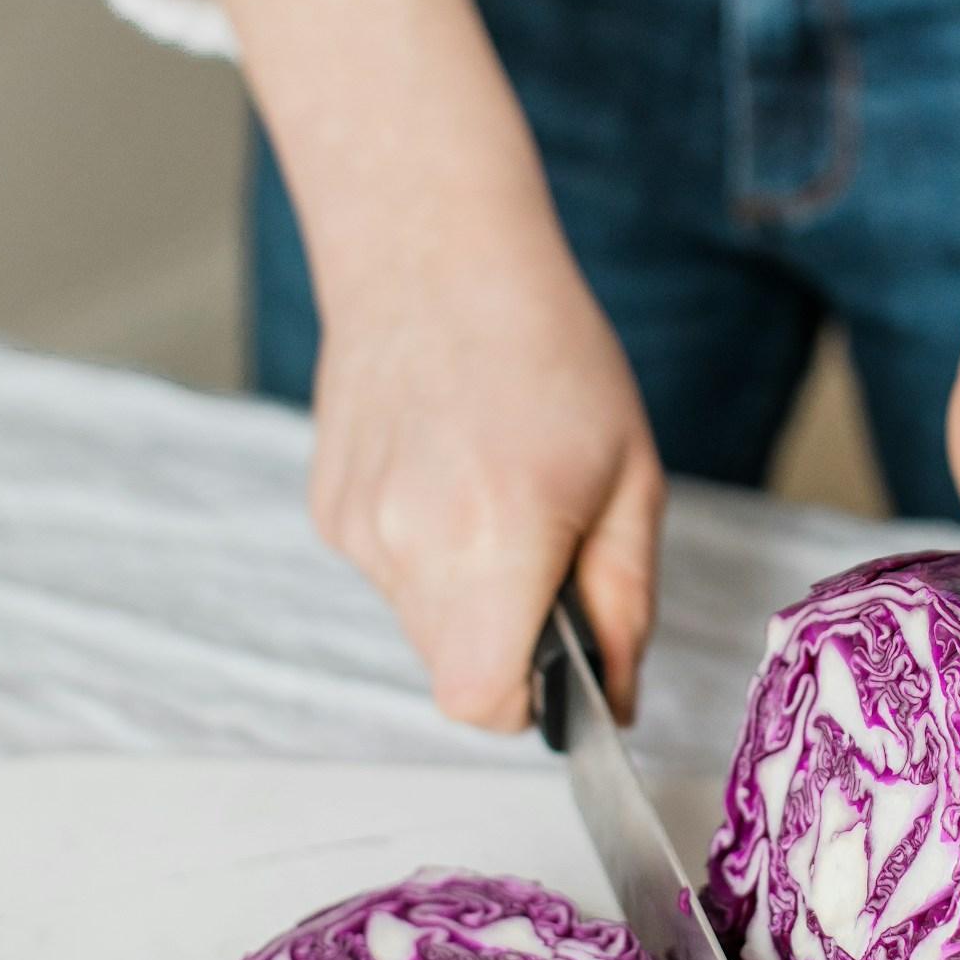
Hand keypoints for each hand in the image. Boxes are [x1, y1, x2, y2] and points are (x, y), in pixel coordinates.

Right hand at [192, 0, 663, 728]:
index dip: (529, 704)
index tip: (562, 666)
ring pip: (424, 624)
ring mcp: (356, 528)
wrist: (436, 256)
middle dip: (511, 641)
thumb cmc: (553, 356)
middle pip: (456, 669)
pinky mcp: (328, 509)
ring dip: (471, 594)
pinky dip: (431, 553)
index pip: (482, 700)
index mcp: (496, 537)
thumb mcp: (631, 481)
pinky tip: (451, 474)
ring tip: (497, 494)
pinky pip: (392, 573)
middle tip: (547, 549)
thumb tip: (616, 699)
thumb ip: (625, 606)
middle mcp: (408, 543)